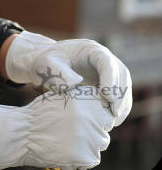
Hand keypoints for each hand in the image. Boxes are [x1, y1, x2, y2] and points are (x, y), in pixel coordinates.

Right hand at [0, 86, 113, 169]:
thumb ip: (82, 100)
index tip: (87, 122)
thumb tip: (95, 106)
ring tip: (70, 142)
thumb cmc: (39, 113)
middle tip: (76, 132)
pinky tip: (67, 152)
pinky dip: (83, 158)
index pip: (106, 113)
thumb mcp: (62, 96)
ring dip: (89, 144)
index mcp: (90, 101)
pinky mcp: (86, 156)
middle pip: (105, 128)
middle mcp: (95, 117)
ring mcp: (92, 137)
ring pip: (100, 143)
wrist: (24, 132)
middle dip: (94, 130)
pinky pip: (93, 159)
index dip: (97, 118)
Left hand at [5, 31, 131, 125]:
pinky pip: (117, 92)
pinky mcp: (105, 81)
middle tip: (114, 113)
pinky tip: (113, 118)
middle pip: (120, 73)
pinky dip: (118, 105)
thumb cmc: (47, 62)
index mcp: (90, 49)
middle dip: (120, 94)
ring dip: (122, 102)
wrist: (48, 65)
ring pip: (123, 84)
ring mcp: (105, 69)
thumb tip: (75, 84)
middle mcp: (102, 58)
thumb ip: (59, 73)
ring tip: (115, 120)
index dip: (111, 79)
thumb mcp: (47, 64)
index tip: (108, 97)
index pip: (106, 61)